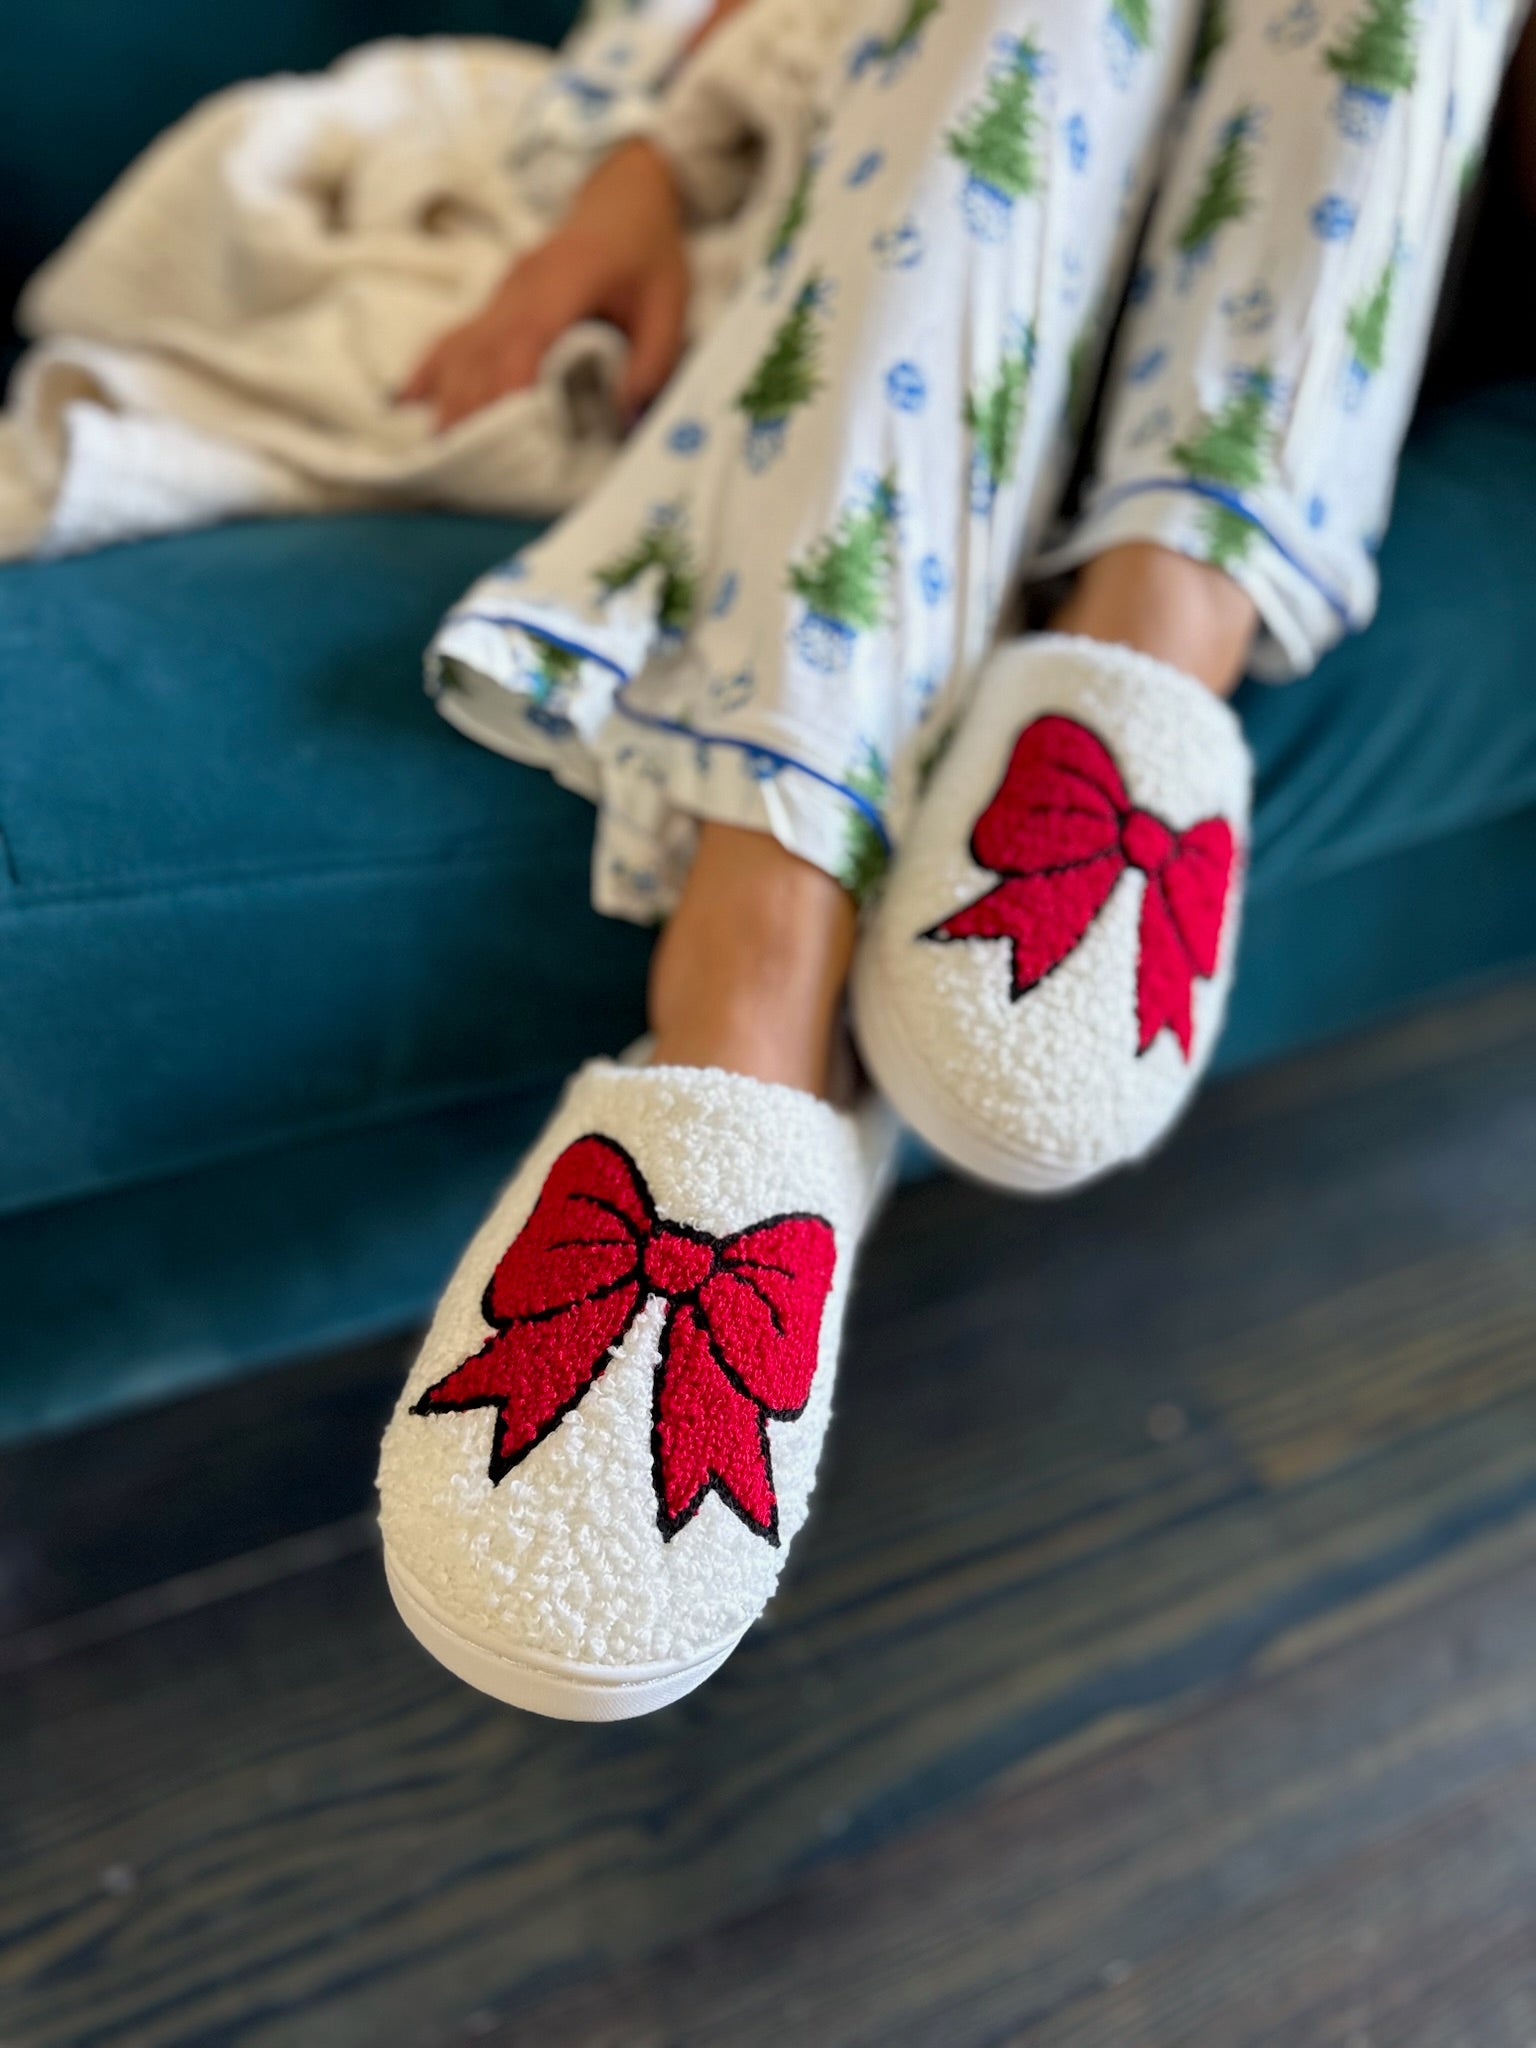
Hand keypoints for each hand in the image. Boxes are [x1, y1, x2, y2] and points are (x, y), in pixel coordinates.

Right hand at [399, 139, 689, 430]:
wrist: (623, 198)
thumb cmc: (648, 253)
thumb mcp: (670, 305)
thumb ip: (651, 361)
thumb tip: (624, 417)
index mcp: (564, 281)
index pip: (526, 339)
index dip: (510, 386)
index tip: (504, 435)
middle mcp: (521, 286)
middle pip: (482, 352)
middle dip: (472, 409)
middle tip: (466, 465)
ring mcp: (502, 294)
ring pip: (461, 348)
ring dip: (448, 399)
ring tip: (441, 451)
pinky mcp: (495, 303)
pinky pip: (453, 337)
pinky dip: (430, 370)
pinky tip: (408, 401)